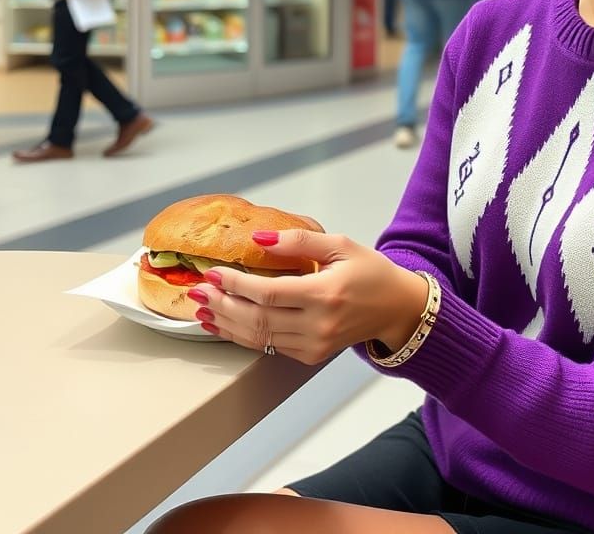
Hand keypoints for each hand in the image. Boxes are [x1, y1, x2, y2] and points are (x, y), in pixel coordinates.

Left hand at [187, 229, 429, 365]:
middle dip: (221, 305)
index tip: (212, 274)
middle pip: (257, 319)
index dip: (236, 285)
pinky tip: (224, 325)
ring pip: (258, 338)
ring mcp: (314, 345)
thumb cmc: (371, 273)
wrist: (397, 308)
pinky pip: (269, 347)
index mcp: (325, 294)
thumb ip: (299, 241)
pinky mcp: (310, 355)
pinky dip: (242, 336)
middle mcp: (318, 324)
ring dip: (225, 324)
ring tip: (201, 309)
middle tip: (196, 291)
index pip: (269, 293)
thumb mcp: (341, 245)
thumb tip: (260, 239)